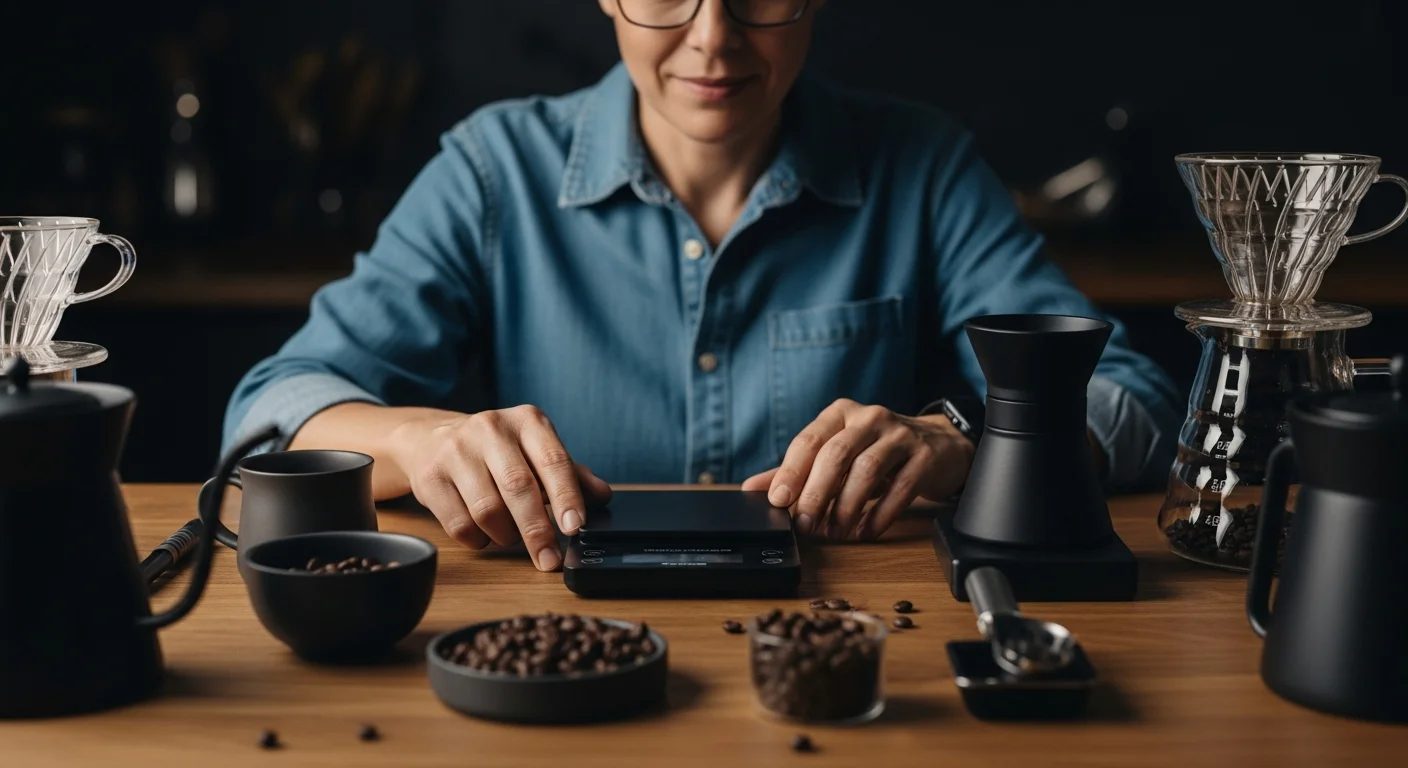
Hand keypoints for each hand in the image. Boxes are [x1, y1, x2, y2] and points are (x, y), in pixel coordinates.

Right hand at [385, 405, 610, 570]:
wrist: (430, 439)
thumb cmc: (496, 450)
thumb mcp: (536, 452)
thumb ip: (570, 475)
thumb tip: (602, 496)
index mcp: (526, 421)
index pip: (553, 461)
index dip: (566, 497)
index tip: (575, 528)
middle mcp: (491, 429)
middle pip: (519, 488)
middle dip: (537, 531)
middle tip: (549, 560)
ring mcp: (456, 451)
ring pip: (488, 510)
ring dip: (506, 535)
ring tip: (511, 536)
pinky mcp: (430, 477)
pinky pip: (459, 524)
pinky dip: (479, 540)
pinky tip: (485, 534)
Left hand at [742, 399, 973, 540]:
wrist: (940, 445)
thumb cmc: (878, 451)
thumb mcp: (838, 455)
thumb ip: (797, 471)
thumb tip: (752, 489)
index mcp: (840, 413)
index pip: (809, 440)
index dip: (791, 472)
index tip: (778, 501)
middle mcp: (869, 417)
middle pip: (836, 454)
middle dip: (817, 493)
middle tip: (806, 525)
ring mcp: (900, 434)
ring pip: (867, 470)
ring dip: (847, 507)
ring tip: (837, 532)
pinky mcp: (925, 456)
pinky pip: (900, 487)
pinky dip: (880, 514)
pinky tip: (866, 531)